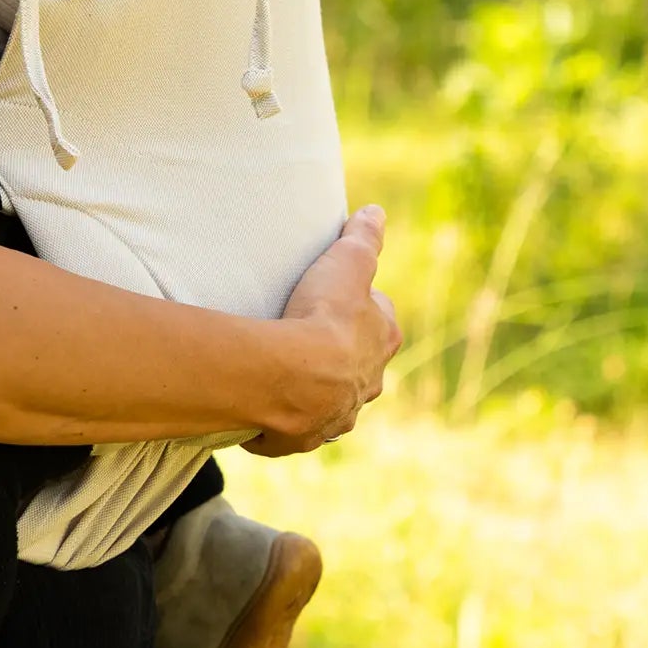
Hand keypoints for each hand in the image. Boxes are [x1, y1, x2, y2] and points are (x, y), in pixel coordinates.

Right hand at [245, 205, 400, 454]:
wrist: (294, 376)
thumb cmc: (325, 316)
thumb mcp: (347, 263)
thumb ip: (364, 238)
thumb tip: (377, 212)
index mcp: (382, 342)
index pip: (380, 319)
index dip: (363, 307)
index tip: (340, 298)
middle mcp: (368, 383)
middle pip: (359, 365)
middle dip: (341, 355)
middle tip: (309, 336)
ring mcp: (338, 414)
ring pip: (332, 400)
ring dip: (316, 390)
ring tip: (285, 373)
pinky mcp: (304, 435)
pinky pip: (296, 426)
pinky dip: (285, 417)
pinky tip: (265, 404)